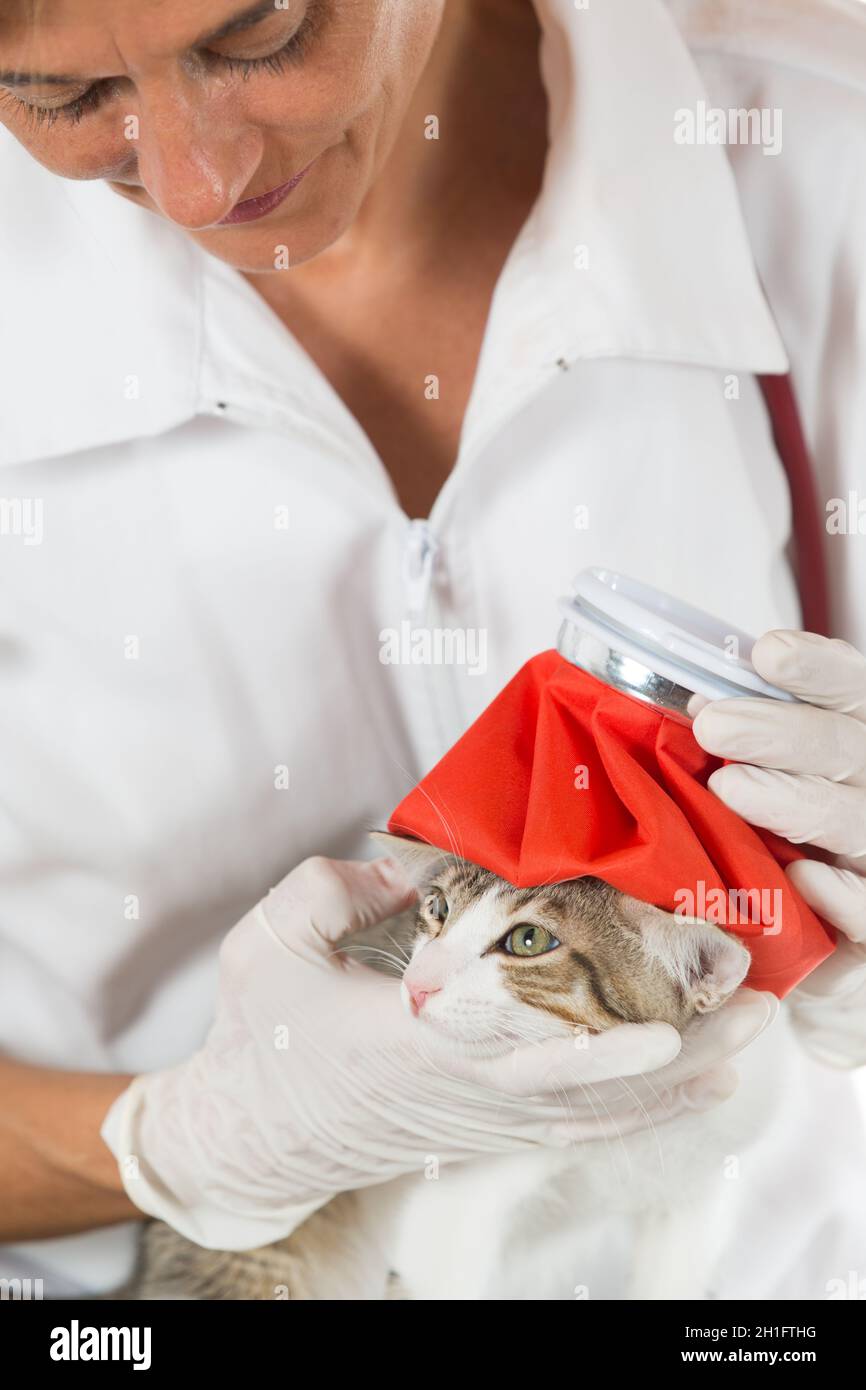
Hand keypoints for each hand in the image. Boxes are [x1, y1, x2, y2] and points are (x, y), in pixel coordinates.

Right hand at [100, 855, 774, 1248]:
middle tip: (746, 1014)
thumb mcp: (270, 943)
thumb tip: (409, 861)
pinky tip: (687, 1089)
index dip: (592, 1041)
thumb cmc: (261, 1040)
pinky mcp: (483, 1128)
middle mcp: (458, 1087)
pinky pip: (575, 1129)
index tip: (659, 1021)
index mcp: (408, 1037)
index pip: (513, 1040)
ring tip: (744, 1042)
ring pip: (593, 1109)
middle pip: (586, 1083)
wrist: (251, 1133)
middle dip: (677, 1052)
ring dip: (676, 1081)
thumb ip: (336, 885)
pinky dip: (638, 1113)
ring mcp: (477, 1116)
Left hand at [693, 630, 865, 1067]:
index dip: (818, 670)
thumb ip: (749, 743)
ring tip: (730, 787)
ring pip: (857, 821)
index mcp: (857, 746)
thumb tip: (689, 704)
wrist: (819, 949)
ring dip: (797, 801)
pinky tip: (803, 875)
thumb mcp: (772, 782)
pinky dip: (842, 895)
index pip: (854, 691)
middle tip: (713, 723)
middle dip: (783, 731)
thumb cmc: (779, 847)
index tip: (765, 652)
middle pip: (850, 749)